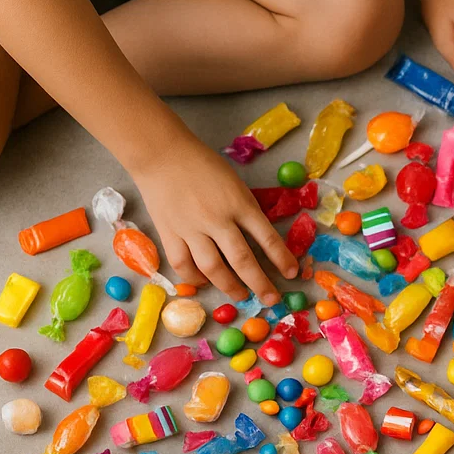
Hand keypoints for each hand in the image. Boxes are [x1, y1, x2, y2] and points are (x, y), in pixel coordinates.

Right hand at [137, 140, 297, 304]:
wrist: (162, 154)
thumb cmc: (203, 165)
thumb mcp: (235, 183)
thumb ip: (246, 210)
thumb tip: (261, 239)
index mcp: (239, 203)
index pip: (267, 237)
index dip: (281, 259)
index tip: (291, 274)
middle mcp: (217, 219)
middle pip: (242, 260)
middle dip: (260, 284)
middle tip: (271, 299)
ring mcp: (191, 228)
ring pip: (212, 268)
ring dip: (229, 287)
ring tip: (241, 296)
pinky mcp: (169, 233)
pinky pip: (183, 264)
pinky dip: (195, 278)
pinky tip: (204, 282)